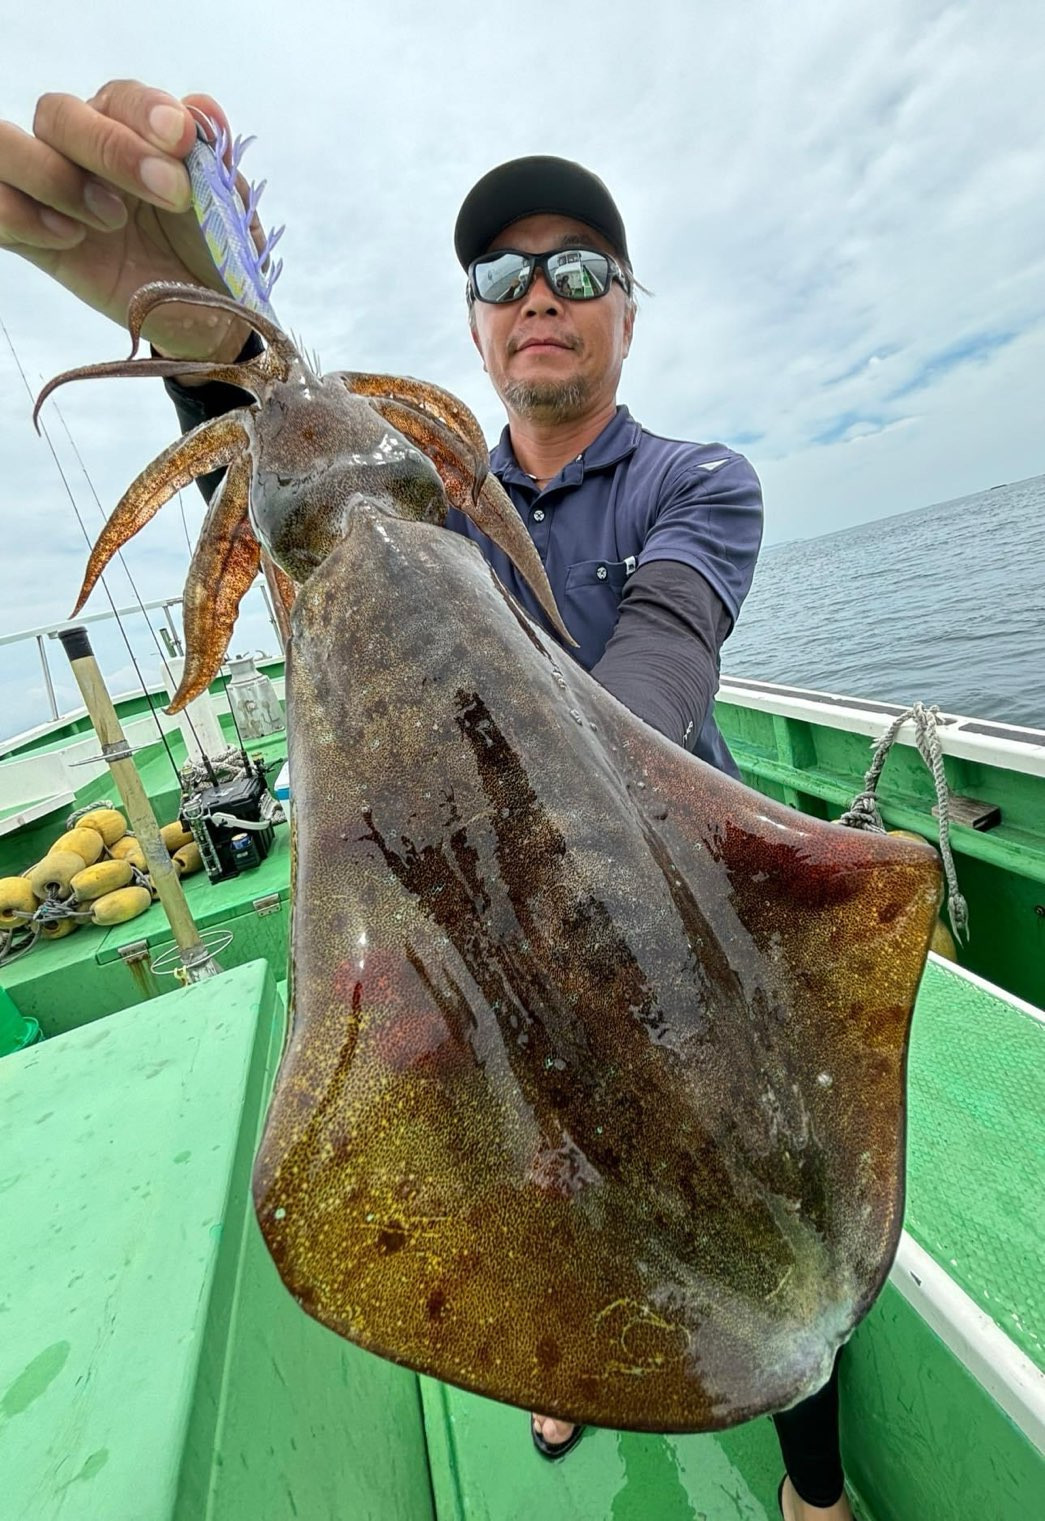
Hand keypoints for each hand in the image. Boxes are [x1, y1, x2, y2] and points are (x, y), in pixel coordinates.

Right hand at [0, 80, 251, 360]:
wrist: (210, 319)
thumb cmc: (215, 256)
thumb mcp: (226, 209)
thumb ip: (212, 159)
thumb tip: (203, 110)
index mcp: (131, 132)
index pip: (119, 97)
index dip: (145, 111)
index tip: (182, 139)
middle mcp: (83, 152)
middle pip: (57, 113)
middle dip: (111, 148)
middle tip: (170, 193)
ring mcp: (52, 193)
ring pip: (6, 146)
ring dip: (53, 176)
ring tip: (112, 219)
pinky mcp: (32, 240)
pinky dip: (20, 214)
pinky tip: (72, 239)